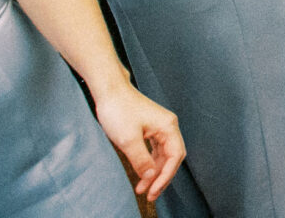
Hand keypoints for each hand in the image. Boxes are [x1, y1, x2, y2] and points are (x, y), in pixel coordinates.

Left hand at [91, 83, 183, 201]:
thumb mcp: (128, 140)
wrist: (109, 90)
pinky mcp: (150, 127)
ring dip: (155, 171)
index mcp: (168, 127)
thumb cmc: (119, 110)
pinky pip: (156, 148)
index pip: (175, 156)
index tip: (153, 191)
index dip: (165, 176)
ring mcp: (160, 126)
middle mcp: (168, 126)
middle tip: (149, 194)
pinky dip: (150, 162)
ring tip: (143, 187)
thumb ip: (142, 160)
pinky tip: (143, 171)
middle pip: (172, 156)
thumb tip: (151, 177)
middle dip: (161, 177)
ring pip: (163, 154)